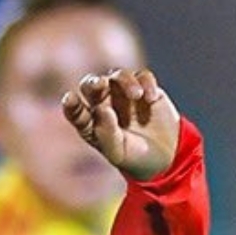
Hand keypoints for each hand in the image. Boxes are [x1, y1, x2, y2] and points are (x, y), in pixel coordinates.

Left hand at [61, 68, 179, 180]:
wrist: (165, 158)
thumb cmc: (134, 158)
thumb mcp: (119, 153)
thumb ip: (107, 134)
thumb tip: (103, 109)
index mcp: (91, 123)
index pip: (76, 111)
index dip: (71, 104)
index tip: (70, 99)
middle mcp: (104, 104)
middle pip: (92, 86)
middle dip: (94, 83)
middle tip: (100, 84)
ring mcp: (124, 95)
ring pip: (117, 76)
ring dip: (125, 82)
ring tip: (136, 95)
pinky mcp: (145, 88)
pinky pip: (142, 77)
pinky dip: (146, 83)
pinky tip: (151, 98)